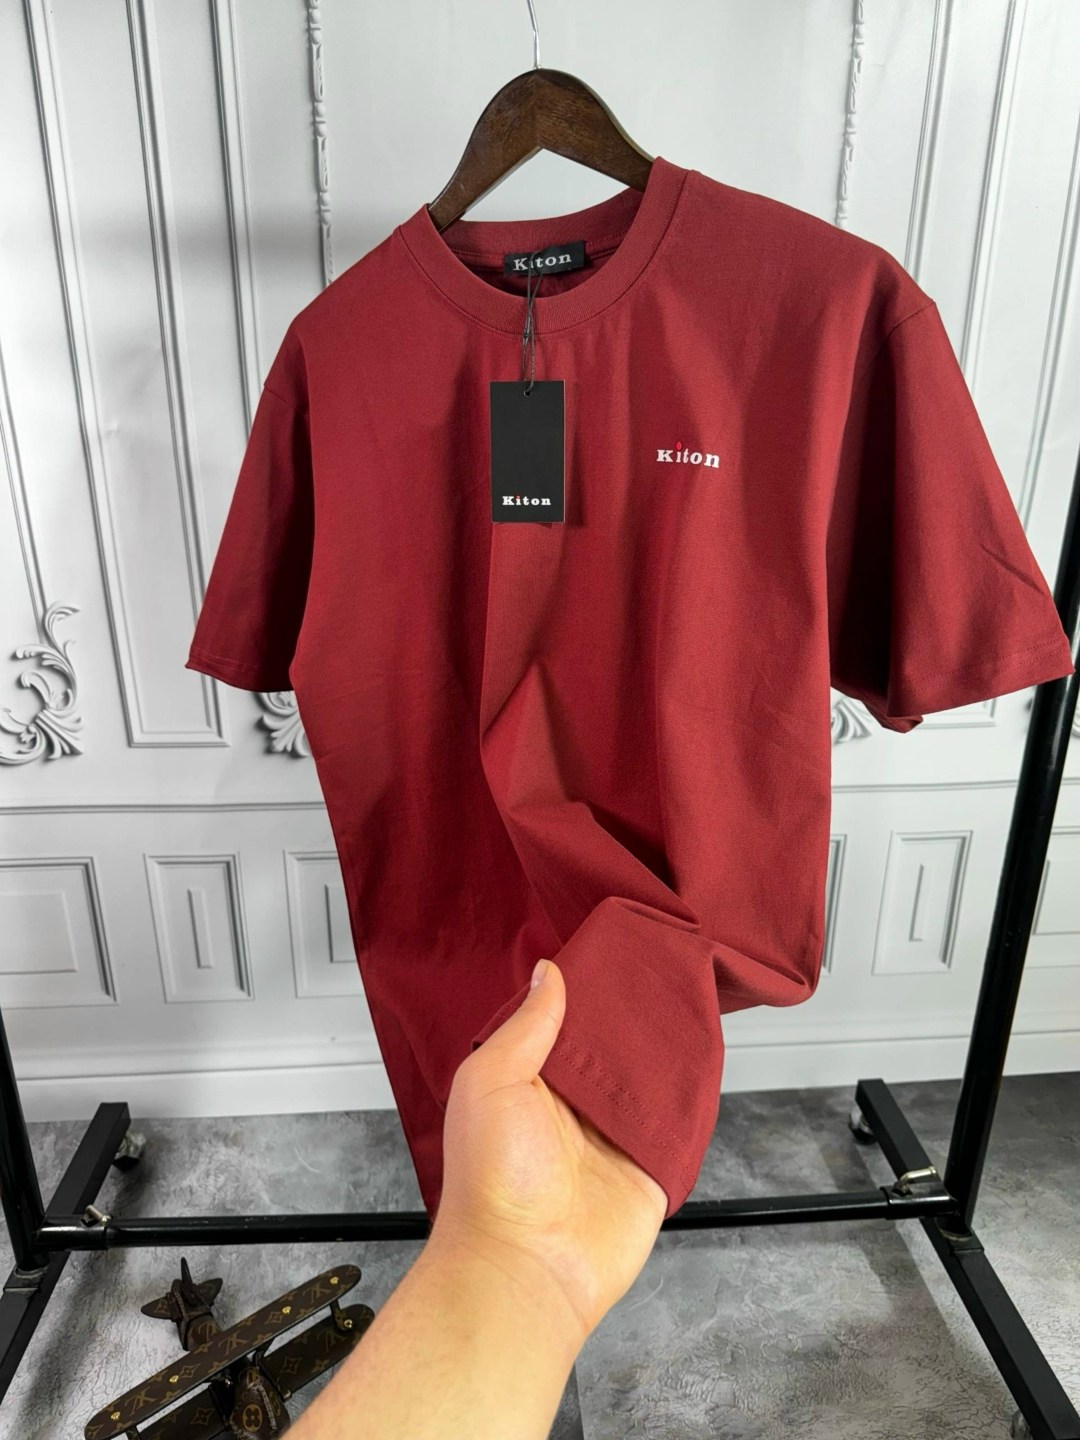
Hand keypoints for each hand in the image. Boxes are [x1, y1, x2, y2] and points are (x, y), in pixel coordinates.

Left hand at [431, 958, 667, 1346]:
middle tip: (662, 966)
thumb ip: (526, 1027)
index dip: (586, 991)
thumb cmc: (492, 1179)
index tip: (615, 951)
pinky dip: (689, 1094)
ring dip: (663, 1049)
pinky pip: (676, 1123)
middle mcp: (572, 1106)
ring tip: (687, 997)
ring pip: (647, 1078)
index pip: (564, 1024)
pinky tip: (702, 1056)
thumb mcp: (493, 1081)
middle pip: (611, 1046)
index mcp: (529, 1081)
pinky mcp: (649, 1167)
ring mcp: (612, 1137)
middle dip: (631, 1015)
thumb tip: (549, 972)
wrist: (526, 1268)